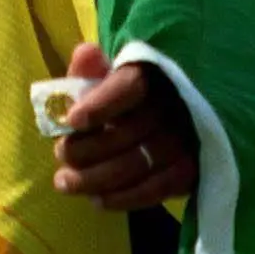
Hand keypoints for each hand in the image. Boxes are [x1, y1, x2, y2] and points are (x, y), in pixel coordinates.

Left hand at [52, 42, 198, 210]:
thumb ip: (90, 72)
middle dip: (88, 148)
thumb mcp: (105, 80)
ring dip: (99, 178)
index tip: (72, 120)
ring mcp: (189, 139)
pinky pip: (162, 188)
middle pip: (132, 131)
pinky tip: (97, 200)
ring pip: (143, 162)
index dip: (101, 104)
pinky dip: (127, 197)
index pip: (131, 86)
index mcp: (154, 74)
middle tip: (60, 155)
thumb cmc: (123, 98)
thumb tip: (86, 53)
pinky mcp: (194, 168)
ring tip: (65, 183)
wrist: (165, 123)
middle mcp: (177, 105)